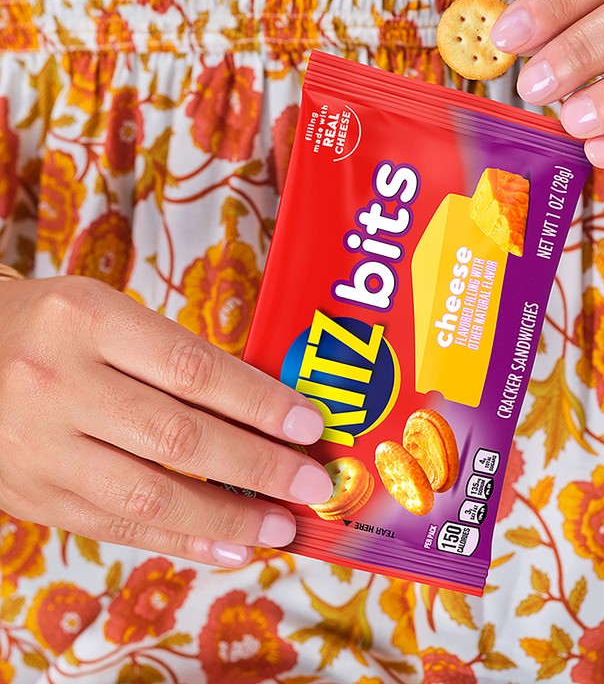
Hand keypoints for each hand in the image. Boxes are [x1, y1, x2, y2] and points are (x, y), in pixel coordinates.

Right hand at [0, 275, 332, 566]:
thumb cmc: (53, 330)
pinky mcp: (33, 496)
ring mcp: (38, 446)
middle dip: (257, 466)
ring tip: (280, 527)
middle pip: (177, 437)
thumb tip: (263, 409)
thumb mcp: (108, 315)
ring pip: (148, 495)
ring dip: (226, 517)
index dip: (258, 402)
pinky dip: (180, 541)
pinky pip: (116, 527)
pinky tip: (227, 547)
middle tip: (311, 484)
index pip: (192, 368)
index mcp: (87, 319)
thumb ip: (174, 359)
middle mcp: (59, 382)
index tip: (308, 425)